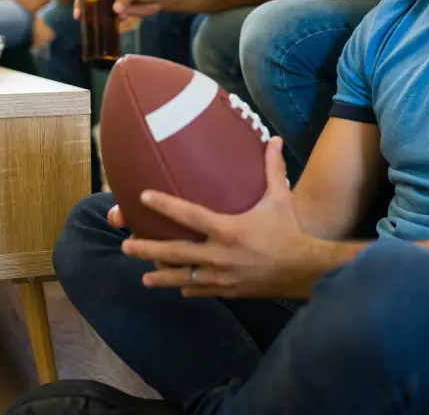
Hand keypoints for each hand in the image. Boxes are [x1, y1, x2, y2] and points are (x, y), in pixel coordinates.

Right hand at [73, 0, 172, 18]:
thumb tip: (116, 11)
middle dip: (80, 4)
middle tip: (78, 14)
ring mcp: (111, 0)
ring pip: (95, 7)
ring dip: (89, 15)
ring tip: (85, 22)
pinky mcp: (117, 11)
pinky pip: (105, 17)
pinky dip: (102, 22)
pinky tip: (103, 26)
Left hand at [121, 137, 321, 299]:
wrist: (303, 271)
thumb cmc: (289, 231)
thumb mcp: (280, 198)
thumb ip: (273, 169)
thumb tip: (273, 139)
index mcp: (229, 230)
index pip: (190, 215)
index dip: (165, 205)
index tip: (143, 197)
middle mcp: (220, 255)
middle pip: (175, 252)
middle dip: (147, 248)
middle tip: (125, 245)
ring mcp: (221, 276)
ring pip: (182, 277)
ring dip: (160, 275)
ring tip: (143, 275)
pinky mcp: (227, 290)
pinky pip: (200, 289)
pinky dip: (186, 286)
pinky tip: (175, 284)